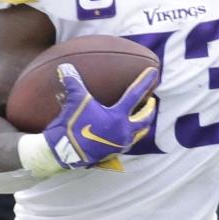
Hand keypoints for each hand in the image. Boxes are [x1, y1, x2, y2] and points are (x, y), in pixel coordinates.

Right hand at [42, 63, 158, 168]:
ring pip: (140, 132)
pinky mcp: (114, 152)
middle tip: (151, 100)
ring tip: (142, 117)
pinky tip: (126, 132)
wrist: (64, 152)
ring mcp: (121, 143)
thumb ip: (74, 83)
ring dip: (143, 123)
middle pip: (145, 118)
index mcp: (118, 116)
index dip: (145, 81)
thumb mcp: (75, 102)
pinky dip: (132, 135)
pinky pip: (128, 142)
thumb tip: (65, 66)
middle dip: (150, 109)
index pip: (135, 94)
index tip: (154, 72)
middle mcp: (123, 130)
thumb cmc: (72, 126)